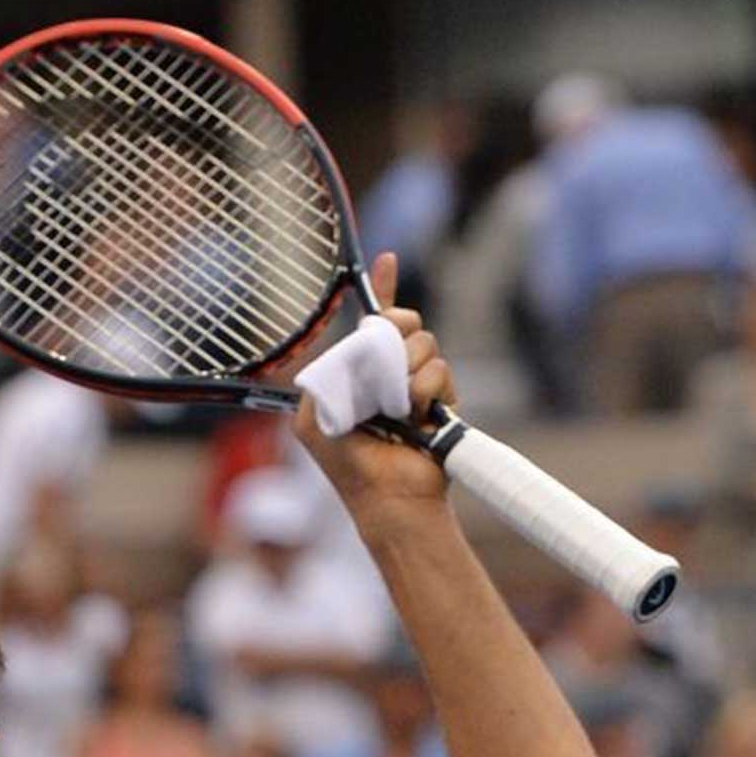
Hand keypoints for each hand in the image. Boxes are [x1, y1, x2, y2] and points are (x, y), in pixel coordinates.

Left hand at [293, 252, 456, 535]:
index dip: (381, 290)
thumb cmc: (347, 464)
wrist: (388, 496)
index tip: (386, 260)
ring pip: (423, 342)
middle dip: (393, 333)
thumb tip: (345, 346)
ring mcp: (417, 384)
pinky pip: (440, 369)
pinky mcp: (442, 398)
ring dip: (406, 373)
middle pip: (401, 322)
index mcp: (356, 374)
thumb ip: (322, 378)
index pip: (371, 325)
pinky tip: (416, 417)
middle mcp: (388, 374)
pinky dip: (426, 391)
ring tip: (396, 410)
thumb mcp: (314, 418)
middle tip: (385, 363)